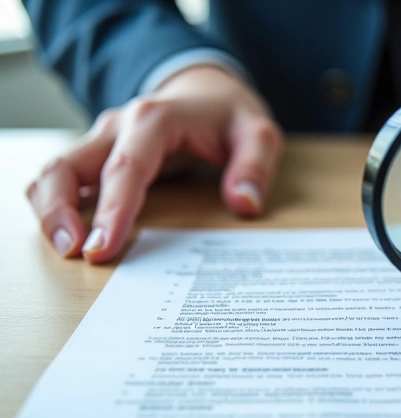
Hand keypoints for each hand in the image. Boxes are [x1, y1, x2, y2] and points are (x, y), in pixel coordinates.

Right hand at [26, 66, 283, 262]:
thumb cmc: (229, 115)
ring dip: (50, 210)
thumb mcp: (258, 132)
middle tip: (73, 253)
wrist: (207, 90)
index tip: (103, 248)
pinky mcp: (98, 156)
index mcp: (156, 120)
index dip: (112, 209)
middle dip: (58, 209)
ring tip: (67, 249)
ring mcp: (103, 141)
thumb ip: (255, 165)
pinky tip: (71, 236)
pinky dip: (57, 206)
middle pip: (67, 164)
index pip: (127, 167)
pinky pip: (63, 179)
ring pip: (54, 171)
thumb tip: (243, 203)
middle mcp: (119, 127)